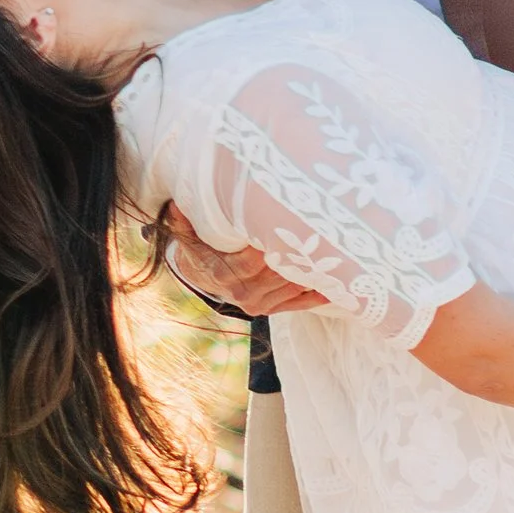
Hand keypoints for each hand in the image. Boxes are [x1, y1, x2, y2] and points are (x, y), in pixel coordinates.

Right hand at [164, 206, 326, 316]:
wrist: (200, 276)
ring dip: (313, 270)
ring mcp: (258, 303)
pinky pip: (297, 304)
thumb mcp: (188, 232)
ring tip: (335, 250)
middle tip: (324, 231)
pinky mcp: (269, 309)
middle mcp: (243, 292)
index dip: (275, 242)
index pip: (257, 259)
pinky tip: (335, 283)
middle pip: (281, 271)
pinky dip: (316, 295)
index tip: (293, 223)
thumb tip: (178, 203)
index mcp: (225, 273)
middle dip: (301, 253)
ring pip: (293, 285)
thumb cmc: (198, 248)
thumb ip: (184, 220)